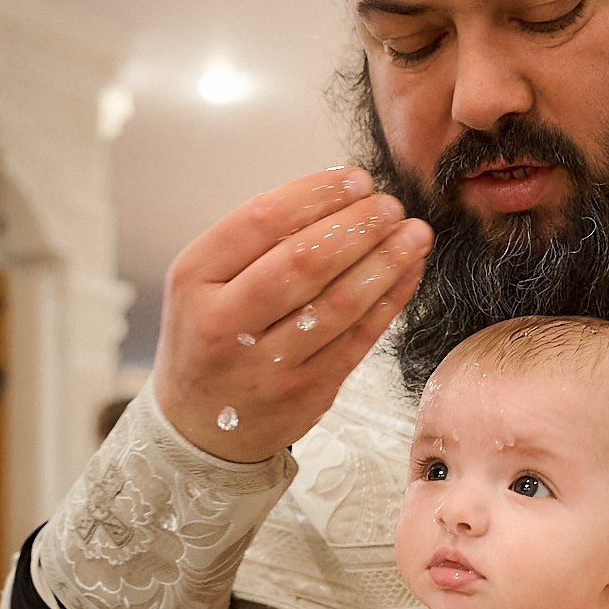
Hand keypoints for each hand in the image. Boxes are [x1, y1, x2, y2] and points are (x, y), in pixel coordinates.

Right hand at [153, 167, 431, 460]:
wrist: (200, 428)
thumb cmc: (211, 339)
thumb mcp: (205, 283)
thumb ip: (257, 243)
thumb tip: (339, 199)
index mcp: (194, 279)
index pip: (261, 220)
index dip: (317, 194)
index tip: (356, 180)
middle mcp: (225, 323)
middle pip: (304, 261)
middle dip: (358, 226)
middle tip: (390, 205)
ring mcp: (266, 365)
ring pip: (338, 304)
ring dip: (385, 262)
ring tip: (414, 234)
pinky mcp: (306, 393)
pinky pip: (358, 339)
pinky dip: (389, 301)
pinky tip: (408, 273)